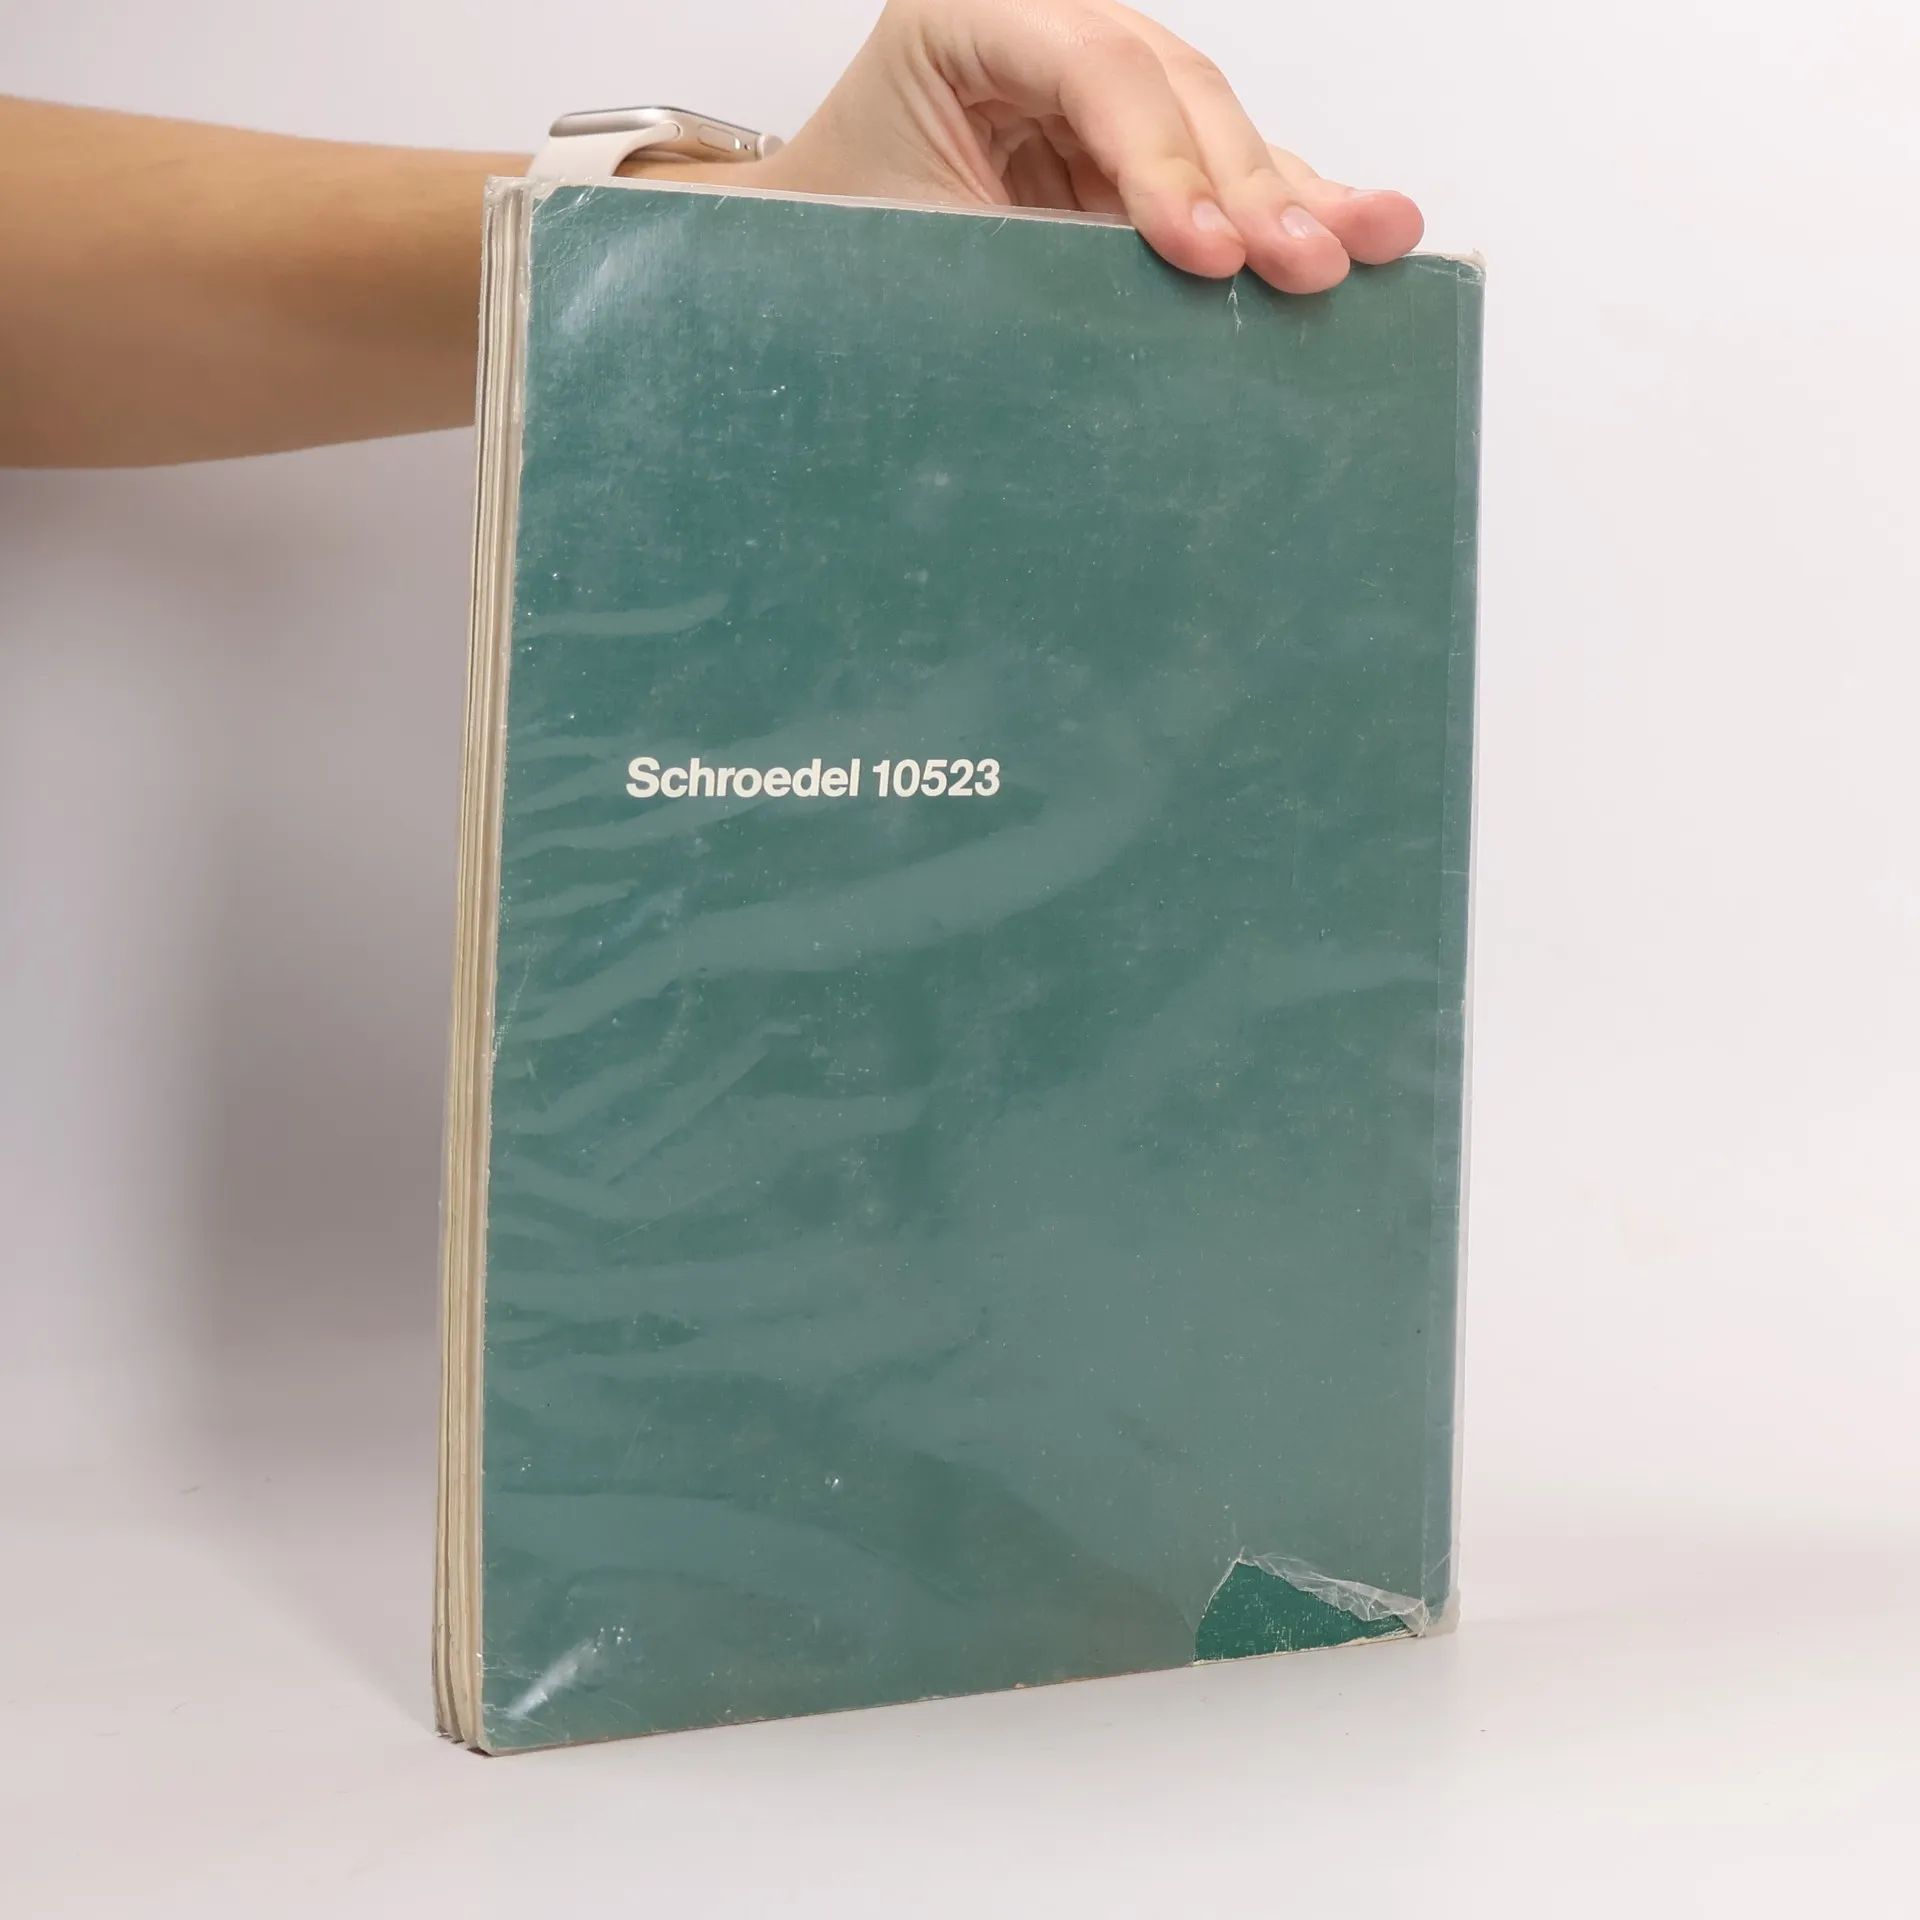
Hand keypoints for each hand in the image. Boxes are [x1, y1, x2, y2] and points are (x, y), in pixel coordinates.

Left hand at [737, 0, 1423, 293]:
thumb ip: (1028, 263)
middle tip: (1305, 265)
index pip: (1095, 71)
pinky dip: (1282, 205)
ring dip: (1295, 192)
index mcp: (968, 18)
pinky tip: (1356, 225)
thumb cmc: (840, 243)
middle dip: (1250, 185)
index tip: (1207, 252)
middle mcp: (1044, 30)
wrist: (802, 265)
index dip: (1163, 161)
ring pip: (1215, 126)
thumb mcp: (916, 251)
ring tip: (1370, 242)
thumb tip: (1157, 307)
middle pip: (1175, 89)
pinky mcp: (1125, 146)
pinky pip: (1215, 170)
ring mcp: (1093, 84)